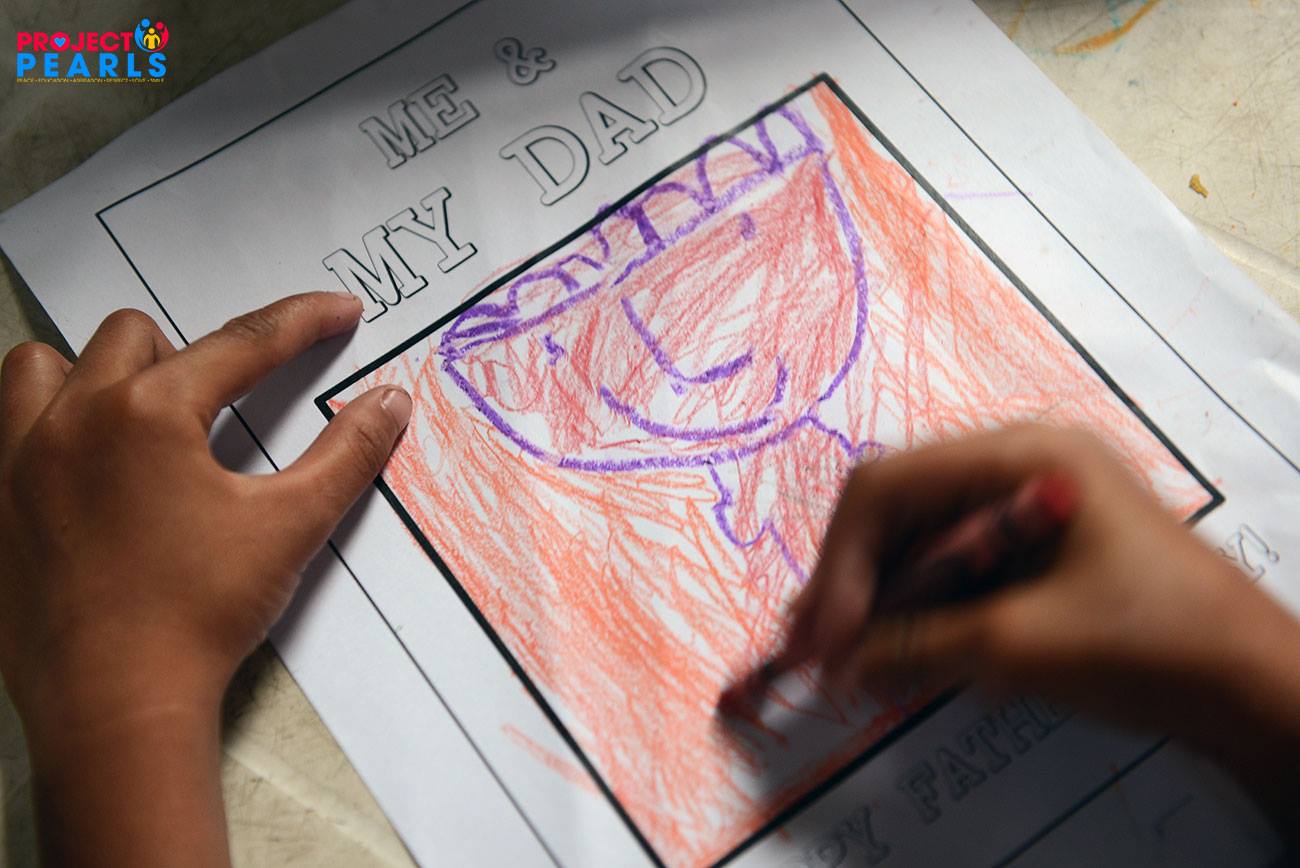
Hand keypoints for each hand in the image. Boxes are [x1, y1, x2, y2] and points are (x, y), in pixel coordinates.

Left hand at [0, 292, 407, 864]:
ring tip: (136, 418)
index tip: (340, 311)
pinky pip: (4, 426)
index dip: (302, 321)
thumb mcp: (290, 527)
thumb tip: (391, 403)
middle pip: (133, 336)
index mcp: (148, 414)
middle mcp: (73, 418)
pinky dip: (47, 423)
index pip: (242, 343)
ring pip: (45, 366)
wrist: (115, 706)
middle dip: (190, 354)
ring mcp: (18, 459)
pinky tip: (85, 467)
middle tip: (223, 405)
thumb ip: (347, 455)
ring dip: (95, 373)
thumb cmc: (199, 613)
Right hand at [784, 425, 1299, 828]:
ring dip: (883, 599)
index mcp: (1021, 456)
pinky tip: (905, 651)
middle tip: (818, 652)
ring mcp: (1031, 502)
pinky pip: (956, 567)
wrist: (1257, 687)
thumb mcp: (1019, 646)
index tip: (822, 639)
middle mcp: (1020, 464)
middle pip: (900, 509)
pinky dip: (923, 609)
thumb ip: (915, 645)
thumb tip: (840, 661)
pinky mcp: (1040, 546)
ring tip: (853, 659)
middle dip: (853, 581)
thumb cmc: (1153, 645)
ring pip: (922, 540)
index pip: (889, 486)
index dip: (839, 562)